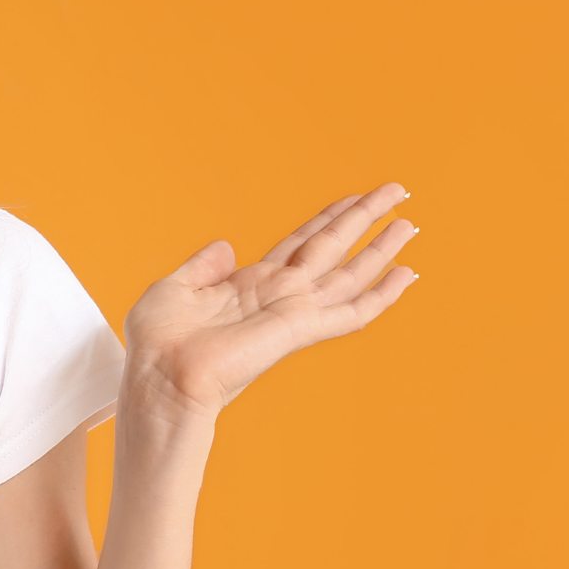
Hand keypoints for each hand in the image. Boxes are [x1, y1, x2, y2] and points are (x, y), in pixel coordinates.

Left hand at [122, 183, 417, 422]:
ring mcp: (292, 311)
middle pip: (332, 247)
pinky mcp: (299, 329)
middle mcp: (277, 295)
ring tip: (410, 224)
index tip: (354, 198)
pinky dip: (382, 294)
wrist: (158, 377)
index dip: (328, 218)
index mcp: (248, 284)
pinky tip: (407, 275)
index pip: (300, 243)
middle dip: (364, 218)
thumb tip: (225, 245)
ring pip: (350, 273)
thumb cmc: (158, 344)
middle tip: (397, 192)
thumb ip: (203, 266)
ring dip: (381, 248)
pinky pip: (352, 310)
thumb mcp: (173, 289)